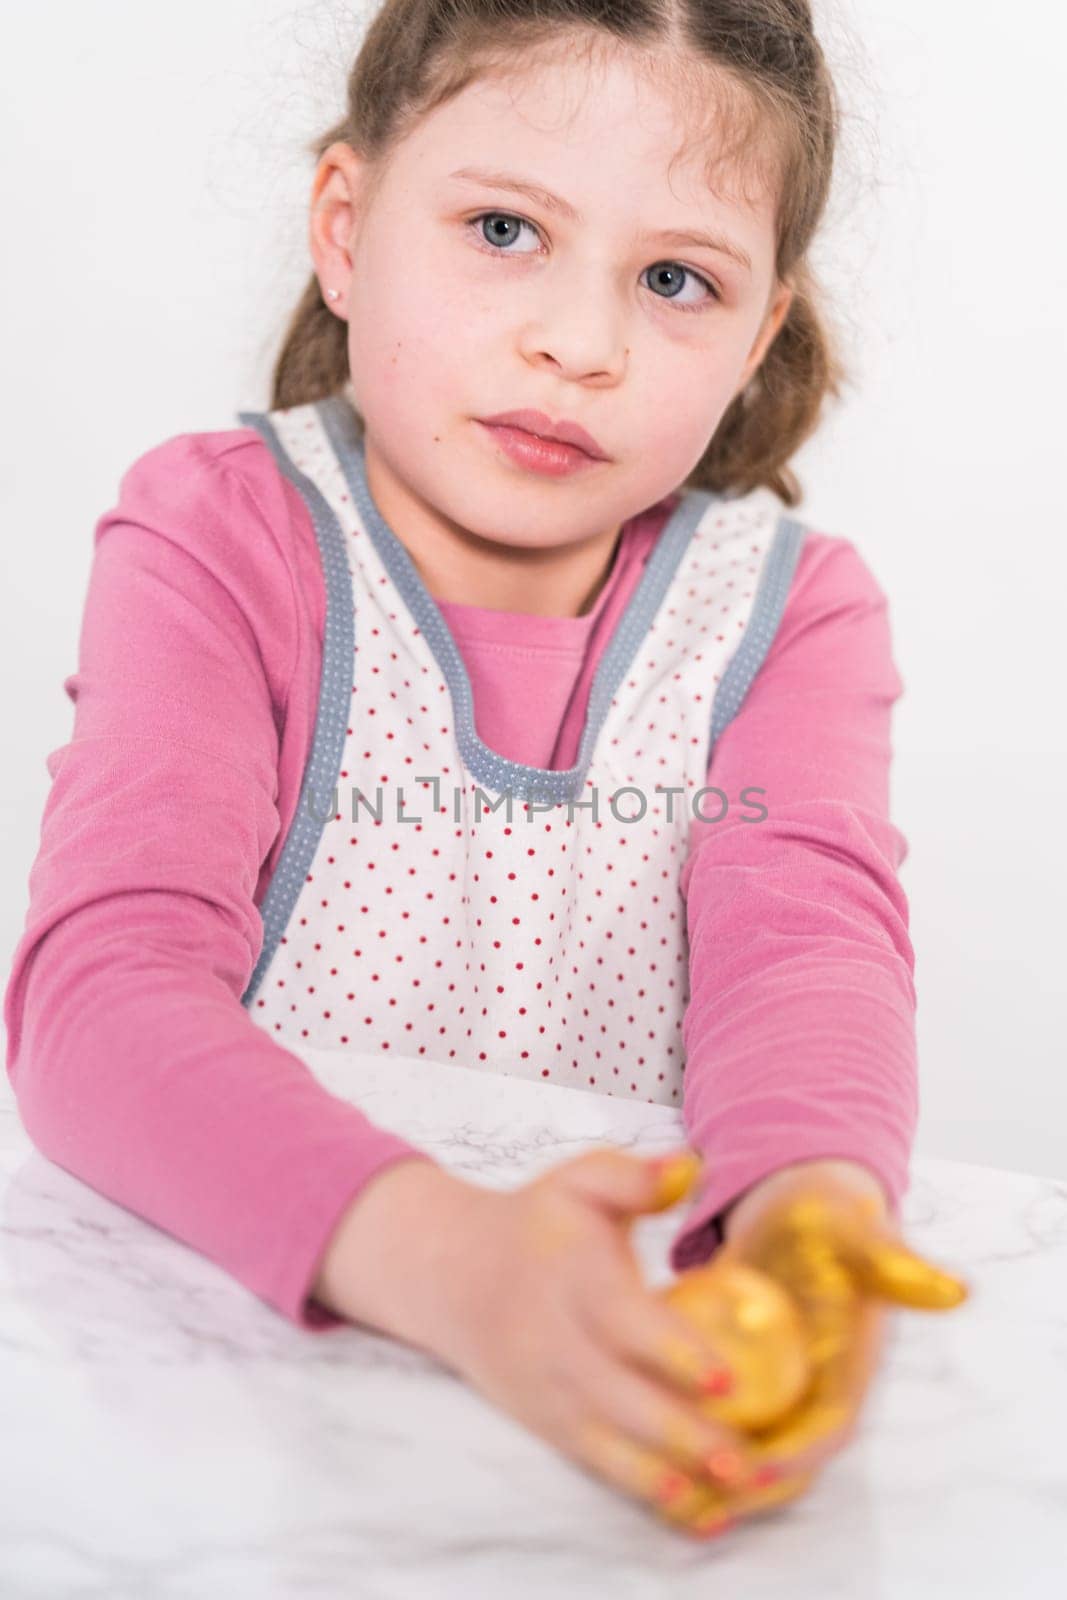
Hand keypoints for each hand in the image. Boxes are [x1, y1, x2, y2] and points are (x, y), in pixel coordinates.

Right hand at [426, 1147, 785, 1521]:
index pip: (625, 1324)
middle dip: (686, 1435)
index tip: (725, 1378)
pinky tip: (698, 1511)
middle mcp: (560, 1346)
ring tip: (733, 1495)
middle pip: (625, 1400)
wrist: (453, 1272)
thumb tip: (689, 1165)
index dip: (674, 1353)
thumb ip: (633, 1176)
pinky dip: (647, 1491)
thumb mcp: (578, 1182)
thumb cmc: (538, 1223)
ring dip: (674, 1475)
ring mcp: (552, 1393)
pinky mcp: (551, 1424)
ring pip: (615, 1445)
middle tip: (747, 1459)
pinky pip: (601, 1465)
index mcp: (574, 1282)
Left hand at [654, 1162, 969, 1536]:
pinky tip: (647, 1453)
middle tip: (697, 1496)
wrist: (801, 1207)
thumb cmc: (828, 1214)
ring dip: (717, 1478)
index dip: (796, 1452)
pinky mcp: (745, 1382)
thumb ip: (894, 1261)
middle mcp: (818, 1387)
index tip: (751, 1463)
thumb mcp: (855, 1228)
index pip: (831, 1426)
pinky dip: (692, 1446)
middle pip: (789, 1458)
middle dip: (748, 1486)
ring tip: (670, 1494)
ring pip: (752, 1452)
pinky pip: (720, 1427)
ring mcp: (782, 1389)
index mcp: (852, 1365)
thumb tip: (954, 1291)